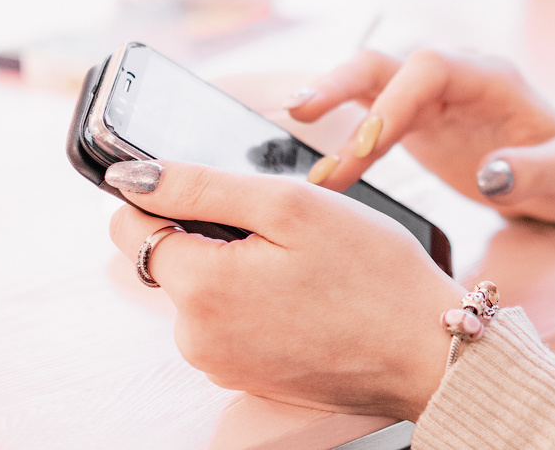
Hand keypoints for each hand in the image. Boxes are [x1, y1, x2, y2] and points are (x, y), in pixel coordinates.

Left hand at [106, 160, 464, 420]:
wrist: (427, 350)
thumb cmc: (373, 273)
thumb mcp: (291, 205)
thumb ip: (201, 185)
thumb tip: (127, 176)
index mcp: (200, 288)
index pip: (129, 223)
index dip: (167, 193)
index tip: (223, 192)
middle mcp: (195, 338)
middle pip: (167, 258)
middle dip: (210, 232)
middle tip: (282, 229)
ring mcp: (221, 364)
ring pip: (202, 289)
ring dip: (236, 267)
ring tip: (302, 265)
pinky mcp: (248, 377)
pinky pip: (231, 322)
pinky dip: (257, 301)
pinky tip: (306, 295)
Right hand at [284, 49, 554, 222]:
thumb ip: (534, 172)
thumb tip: (491, 176)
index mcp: (487, 78)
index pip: (428, 71)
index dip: (392, 103)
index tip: (365, 147)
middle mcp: (450, 76)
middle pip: (386, 62)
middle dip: (341, 82)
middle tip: (300, 113)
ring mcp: (428, 95)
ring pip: (368, 80)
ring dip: (328, 96)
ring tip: (286, 119)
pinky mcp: (412, 117)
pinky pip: (366, 107)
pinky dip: (336, 120)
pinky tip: (302, 138)